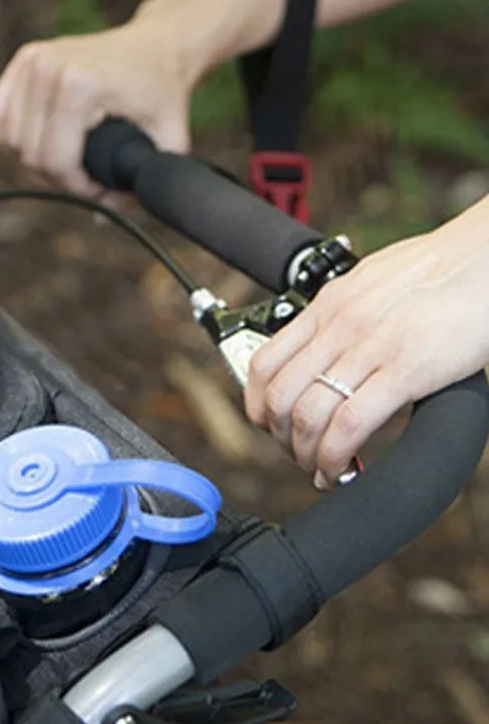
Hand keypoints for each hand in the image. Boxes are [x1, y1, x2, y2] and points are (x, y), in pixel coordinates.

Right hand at [0, 0, 203, 200]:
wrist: (157, 46)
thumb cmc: (164, 94)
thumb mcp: (168, 144)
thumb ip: (140, 186)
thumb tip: (101, 218)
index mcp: (79, 85)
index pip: (55, 162)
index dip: (78, 188)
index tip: (102, 186)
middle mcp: (47, 68)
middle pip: (31, 156)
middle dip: (60, 176)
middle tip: (90, 173)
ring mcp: (31, 61)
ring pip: (10, 141)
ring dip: (37, 159)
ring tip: (70, 155)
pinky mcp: (22, 60)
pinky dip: (14, 137)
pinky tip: (42, 140)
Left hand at [244, 201, 488, 488]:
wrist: (486, 256)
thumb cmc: (438, 270)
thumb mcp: (368, 283)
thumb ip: (339, 316)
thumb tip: (321, 348)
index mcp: (326, 307)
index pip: (263, 364)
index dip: (257, 406)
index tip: (269, 426)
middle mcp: (338, 327)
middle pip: (280, 397)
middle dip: (282, 438)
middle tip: (299, 453)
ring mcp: (369, 349)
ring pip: (308, 416)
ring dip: (307, 454)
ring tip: (320, 468)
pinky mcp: (405, 370)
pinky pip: (351, 423)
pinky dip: (336, 455)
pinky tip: (341, 468)